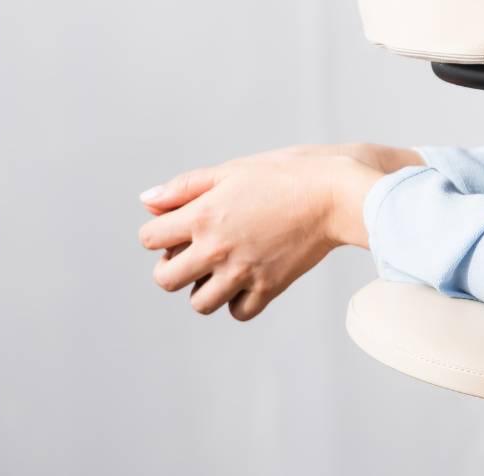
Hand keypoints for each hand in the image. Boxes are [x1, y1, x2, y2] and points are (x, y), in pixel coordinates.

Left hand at [137, 143, 420, 319]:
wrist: (336, 194)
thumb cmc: (287, 174)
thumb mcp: (232, 170)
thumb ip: (185, 187)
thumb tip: (147, 201)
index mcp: (203, 215)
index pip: (149, 239)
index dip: (159, 232)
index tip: (178, 227)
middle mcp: (216, 248)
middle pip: (165, 279)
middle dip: (172, 266)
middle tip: (194, 253)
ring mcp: (242, 272)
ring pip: (199, 303)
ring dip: (203, 288)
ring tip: (222, 268)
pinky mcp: (269, 288)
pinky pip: (238, 312)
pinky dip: (238, 301)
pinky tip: (247, 279)